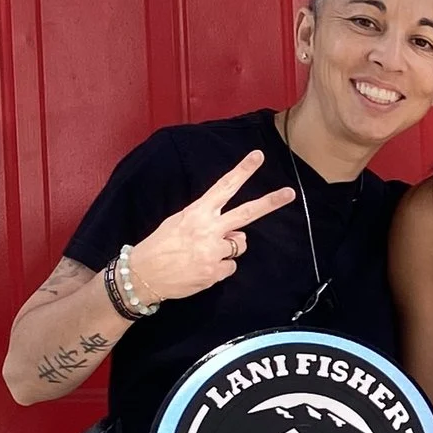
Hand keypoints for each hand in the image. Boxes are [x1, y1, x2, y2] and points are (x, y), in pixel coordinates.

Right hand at [129, 153, 296, 304]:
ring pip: (240, 245)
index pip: (224, 187)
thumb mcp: (179, 223)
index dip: (242, 171)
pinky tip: (200, 269)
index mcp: (198, 212)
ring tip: (202, 254)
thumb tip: (237, 234)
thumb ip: (210, 223)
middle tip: (290, 193)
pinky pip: (230, 267)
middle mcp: (209, 229)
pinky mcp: (215, 272)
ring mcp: (213, 251)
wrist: (143, 275)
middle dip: (270, 202)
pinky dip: (219, 269)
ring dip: (227, 249)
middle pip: (247, 212)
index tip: (258, 156)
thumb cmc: (160, 246)